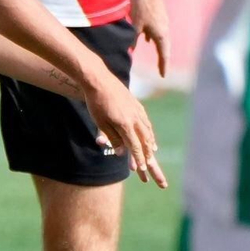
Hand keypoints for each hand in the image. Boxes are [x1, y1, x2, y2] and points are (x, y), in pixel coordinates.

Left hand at [82, 71, 167, 188]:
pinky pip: (146, 122)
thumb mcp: (101, 123)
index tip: (142, 170)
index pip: (135, 147)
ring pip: (148, 131)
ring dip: (151, 144)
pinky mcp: (137, 105)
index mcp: (126, 125)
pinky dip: (149, 132)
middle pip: (145, 141)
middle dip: (149, 155)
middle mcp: (135, 119)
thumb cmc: (96, 104)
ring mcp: (137, 111)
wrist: (99, 80)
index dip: (139, 159)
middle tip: (150, 164)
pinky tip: (149, 136)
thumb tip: (122, 153)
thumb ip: (113, 138)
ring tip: (153, 154)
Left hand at [131, 0, 170, 77]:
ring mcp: (163, 20)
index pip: (164, 54)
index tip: (163, 76)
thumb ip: (133, 39)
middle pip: (164, 47)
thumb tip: (130, 51)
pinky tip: (146, 38)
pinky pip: (157, 29)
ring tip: (156, 57)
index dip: (163, 66)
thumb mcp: (135, 25)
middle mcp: (165, 28)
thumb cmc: (140, 4)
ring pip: (160, 38)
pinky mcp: (159, 14)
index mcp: (161, 34)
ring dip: (158, 47)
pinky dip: (152, 36)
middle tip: (162, 70)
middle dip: (162, 59)